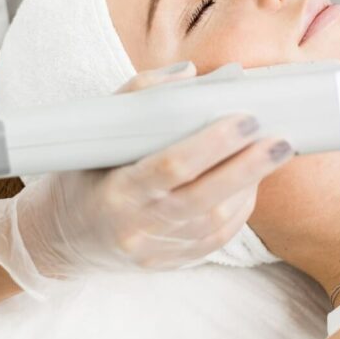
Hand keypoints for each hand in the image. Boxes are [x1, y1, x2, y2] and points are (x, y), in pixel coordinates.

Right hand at [0, 62, 293, 296]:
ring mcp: (157, 251)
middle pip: (205, 198)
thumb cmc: (82, 175)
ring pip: (217, 221)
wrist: (59, 240)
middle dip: (248, 166)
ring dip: (250, 185)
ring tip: (274, 151)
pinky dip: (240, 207)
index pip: (172, 167)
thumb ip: (139, 97)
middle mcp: (137, 228)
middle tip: (280, 138)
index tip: (246, 119)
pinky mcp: (172, 264)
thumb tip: (190, 74)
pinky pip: (217, 238)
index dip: (213, 143)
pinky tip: (252, 181)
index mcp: (115, 192)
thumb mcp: (95, 135)